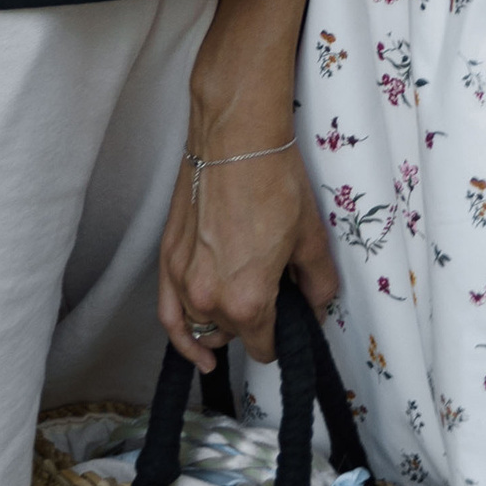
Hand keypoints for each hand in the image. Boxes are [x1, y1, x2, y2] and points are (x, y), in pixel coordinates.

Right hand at [158, 129, 336, 375]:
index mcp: (248, 301)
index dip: (280, 338)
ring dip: (221, 324)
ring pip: (203, 326)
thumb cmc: (272, 179)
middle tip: (271, 291)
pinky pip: (168, 314)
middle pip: (234, 335)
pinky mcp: (167, 258)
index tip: (289, 322)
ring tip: (240, 310)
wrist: (236, 136)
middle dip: (254, 322)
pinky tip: (196, 349)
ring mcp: (182, 280)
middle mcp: (209, 299)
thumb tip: (317, 306)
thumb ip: (318, 284)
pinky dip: (181, 336)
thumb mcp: (311, 237)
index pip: (264, 347)